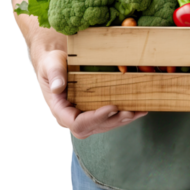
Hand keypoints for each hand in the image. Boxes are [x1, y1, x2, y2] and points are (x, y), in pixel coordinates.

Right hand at [32, 47, 148, 139]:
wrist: (56, 62)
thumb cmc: (52, 62)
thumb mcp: (50, 64)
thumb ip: (55, 74)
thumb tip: (59, 88)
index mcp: (60, 109)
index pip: (77, 123)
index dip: (95, 118)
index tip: (112, 107)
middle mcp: (71, 117)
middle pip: (94, 127)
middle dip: (113, 121)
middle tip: (130, 112)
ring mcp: (83, 116)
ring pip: (104, 125)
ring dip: (122, 120)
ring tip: (138, 112)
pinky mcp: (93, 111)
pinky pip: (109, 118)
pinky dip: (124, 114)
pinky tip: (139, 110)